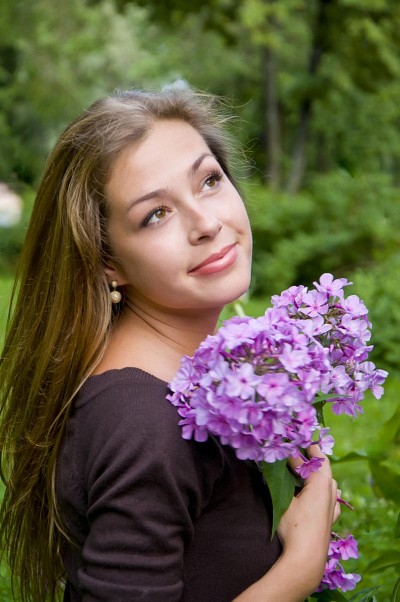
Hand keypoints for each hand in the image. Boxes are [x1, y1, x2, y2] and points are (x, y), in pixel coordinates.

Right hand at [276, 445, 339, 589]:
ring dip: (318, 473)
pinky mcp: (331, 517)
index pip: (314, 457)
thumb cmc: (294, 527)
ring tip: (304, 470)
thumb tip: (279, 461)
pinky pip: (332, 496)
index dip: (301, 448)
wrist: (307, 558)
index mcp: (321, 482)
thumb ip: (283, 478)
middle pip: (324, 467)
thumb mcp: (285, 499)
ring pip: (329, 481)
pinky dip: (325, 488)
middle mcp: (331, 491)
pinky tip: (319, 492)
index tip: (289, 443)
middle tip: (294, 453)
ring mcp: (333, 505)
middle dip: (310, 458)